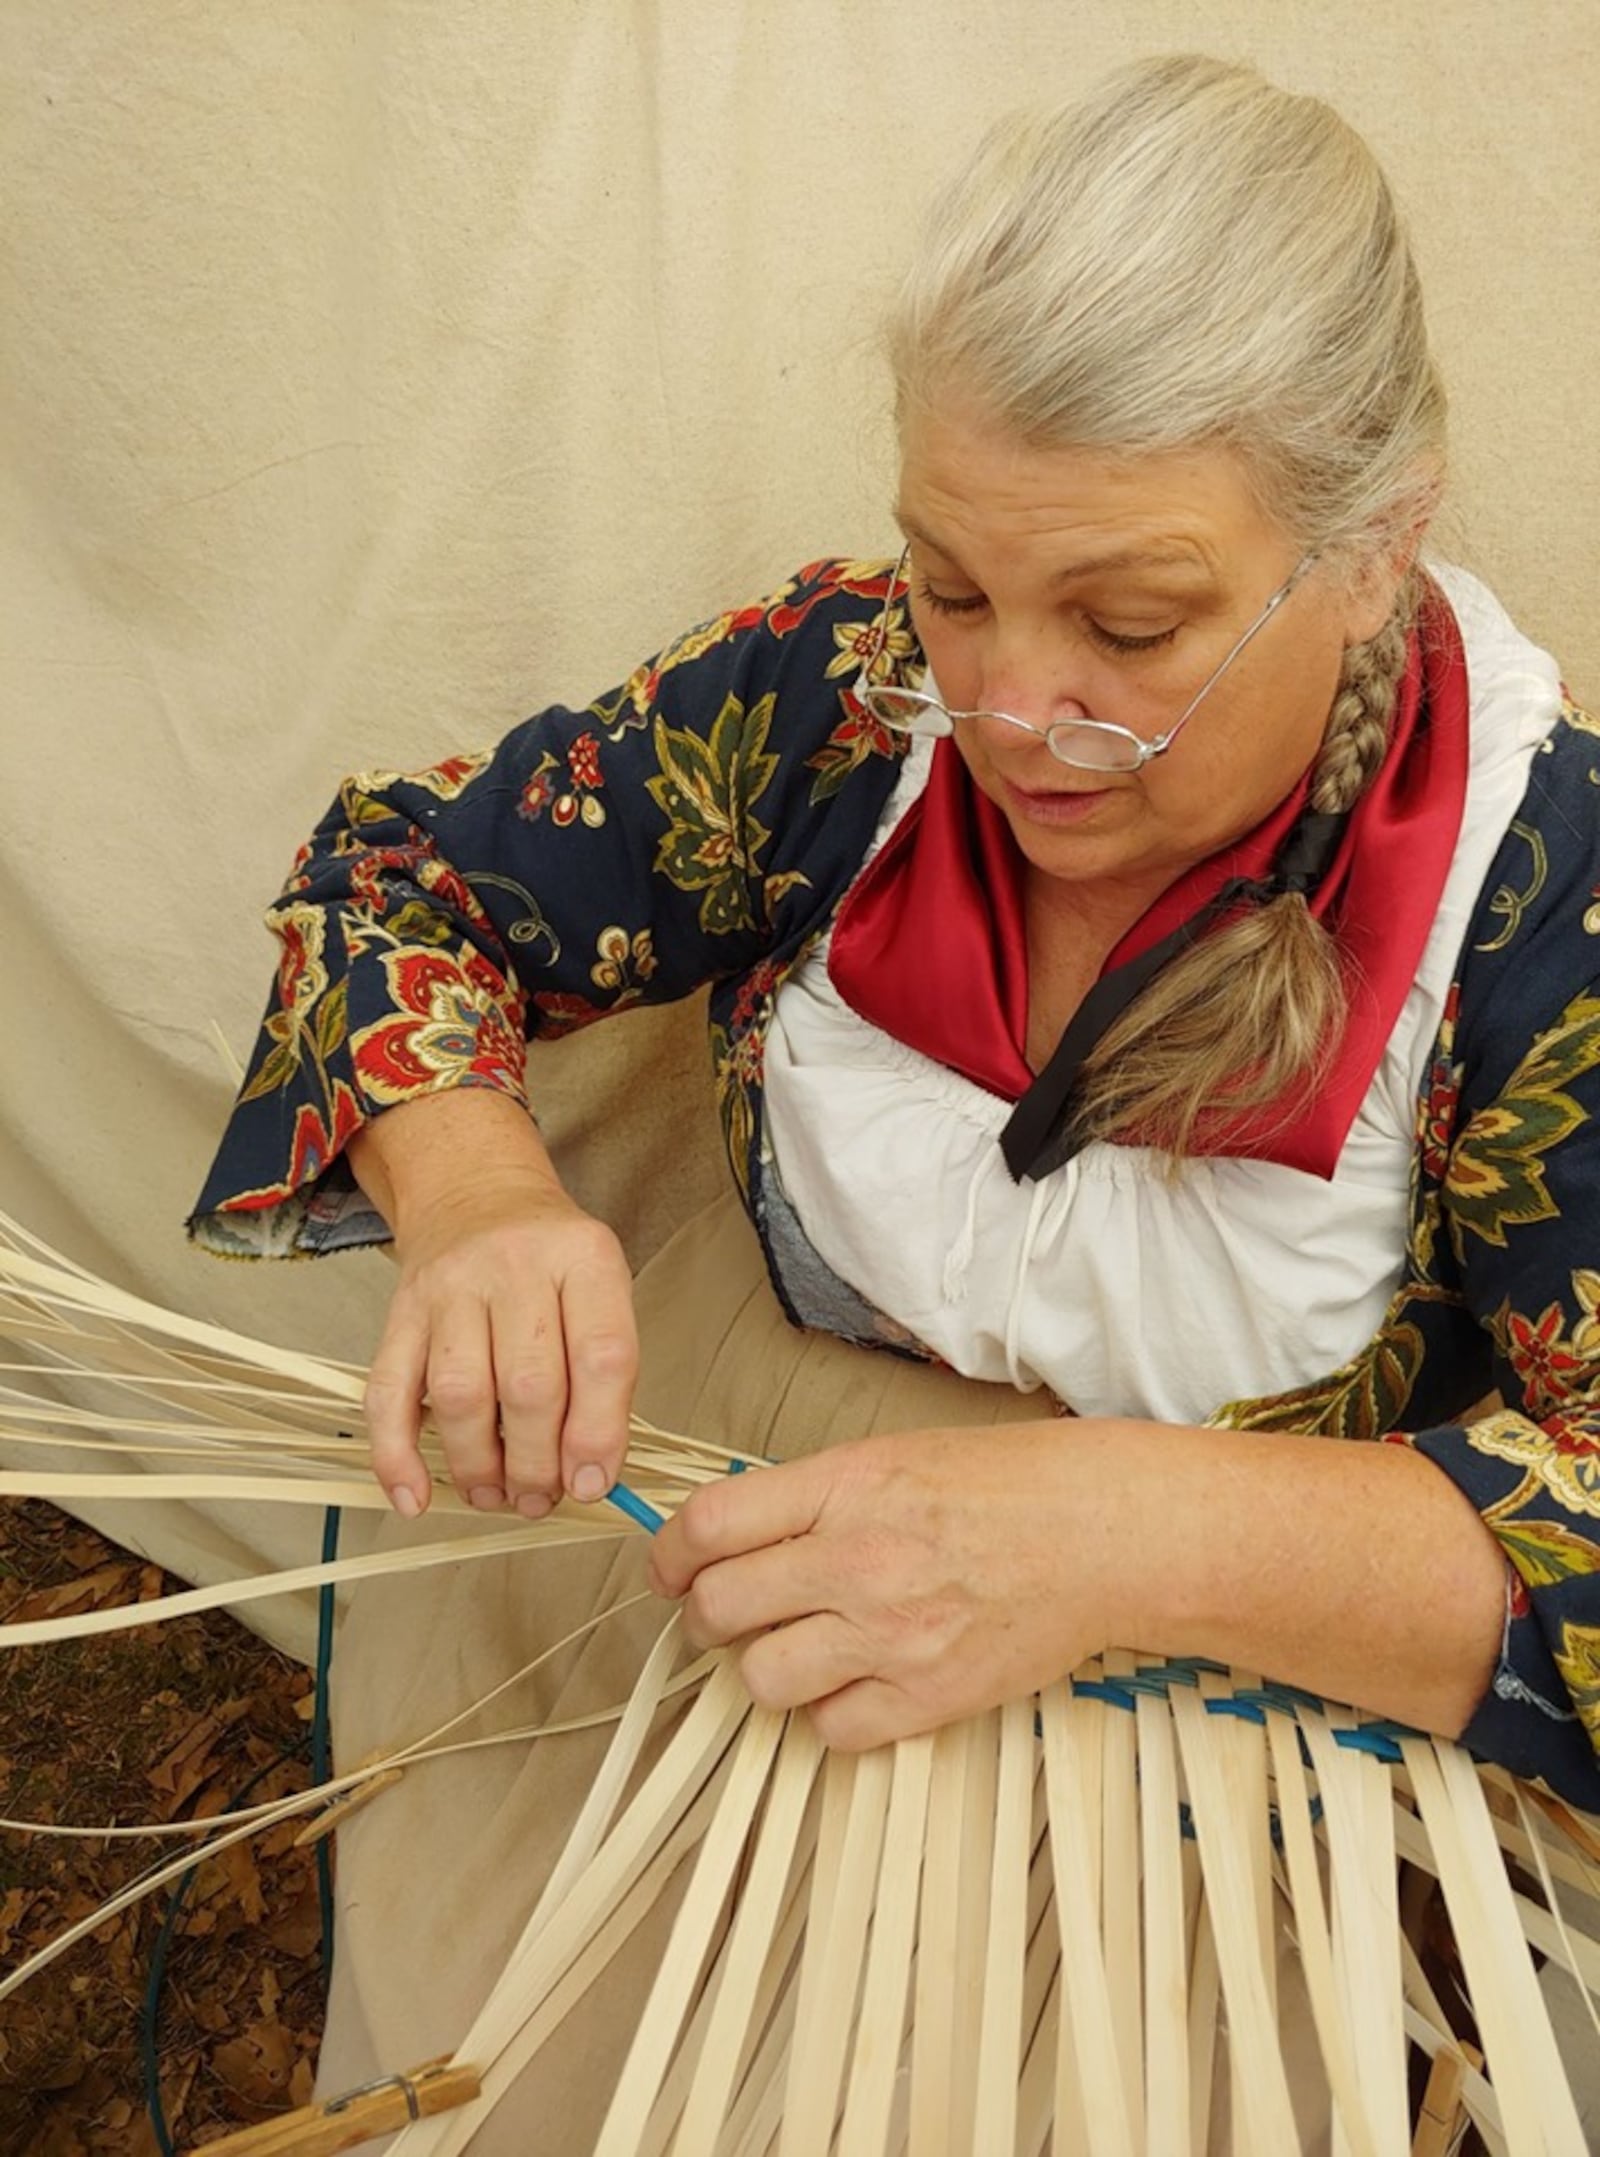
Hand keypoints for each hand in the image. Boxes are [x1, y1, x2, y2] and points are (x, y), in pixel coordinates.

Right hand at [352, 1095, 636, 1519]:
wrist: (475, 1193)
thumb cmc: (550, 1259)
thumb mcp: (601, 1287)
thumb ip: (603, 1373)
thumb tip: (589, 1475)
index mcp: (584, 1258)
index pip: (602, 1355)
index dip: (599, 1433)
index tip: (594, 1484)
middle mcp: (516, 1266)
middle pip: (529, 1385)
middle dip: (538, 1463)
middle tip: (543, 1498)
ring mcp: (451, 1288)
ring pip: (461, 1395)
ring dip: (479, 1466)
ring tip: (498, 1496)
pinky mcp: (400, 1314)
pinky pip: (389, 1393)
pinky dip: (397, 1455)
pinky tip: (416, 1497)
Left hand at [647, 1426, 1118, 1749]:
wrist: (1102, 1535)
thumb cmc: (1007, 1485)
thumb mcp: (893, 1456)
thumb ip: (812, 1497)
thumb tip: (733, 1538)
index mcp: (844, 1486)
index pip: (708, 1527)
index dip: (669, 1555)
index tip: (670, 1569)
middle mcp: (856, 1561)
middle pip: (719, 1608)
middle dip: (705, 1616)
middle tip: (724, 1614)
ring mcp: (891, 1636)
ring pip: (762, 1679)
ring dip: (764, 1668)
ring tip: (795, 1649)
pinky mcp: (927, 1698)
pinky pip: (831, 1729)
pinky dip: (829, 1713)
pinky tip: (853, 1681)